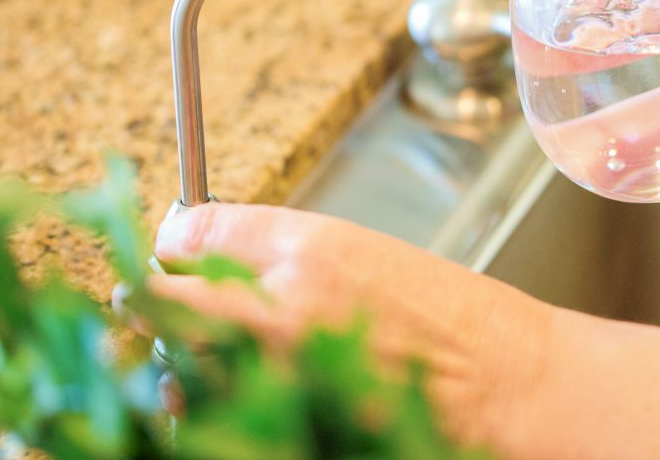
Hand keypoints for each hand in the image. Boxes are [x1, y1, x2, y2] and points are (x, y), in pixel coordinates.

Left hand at [121, 203, 552, 450]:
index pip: (196, 233)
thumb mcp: (366, 253)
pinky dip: (205, 410)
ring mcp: (276, 379)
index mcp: (311, 252)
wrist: (505, 386)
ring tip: (210, 361)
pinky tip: (238, 401)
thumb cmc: (452, 320)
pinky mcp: (284, 426)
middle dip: (154, 300)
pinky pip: (205, 418)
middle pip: (160, 299)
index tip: (169, 252)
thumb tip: (207, 247)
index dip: (176, 243)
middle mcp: (282, 312)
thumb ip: (284, 249)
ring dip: (178, 360)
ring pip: (172, 366)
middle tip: (153, 303)